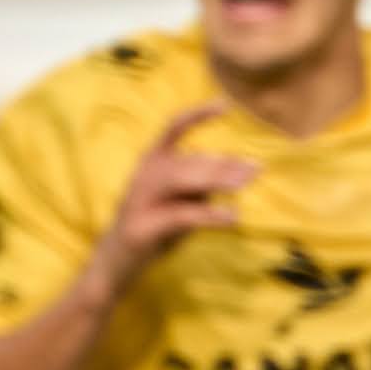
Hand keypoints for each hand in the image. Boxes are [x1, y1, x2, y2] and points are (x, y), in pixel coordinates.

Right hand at [91, 110, 260, 281]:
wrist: (115, 264)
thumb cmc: (153, 229)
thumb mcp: (179, 201)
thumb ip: (199, 185)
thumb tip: (235, 173)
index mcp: (151, 163)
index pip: (173, 129)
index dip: (197, 115)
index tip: (224, 105)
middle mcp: (143, 176)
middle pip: (189, 161)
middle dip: (223, 165)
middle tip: (255, 169)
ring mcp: (140, 200)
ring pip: (183, 180)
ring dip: (217, 181)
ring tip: (244, 184)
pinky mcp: (143, 227)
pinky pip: (181, 215)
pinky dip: (209, 215)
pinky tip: (231, 217)